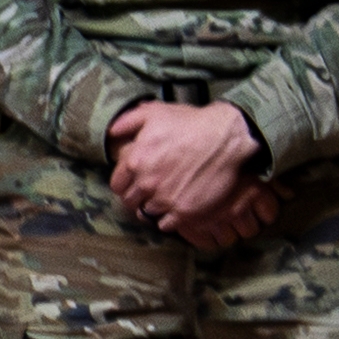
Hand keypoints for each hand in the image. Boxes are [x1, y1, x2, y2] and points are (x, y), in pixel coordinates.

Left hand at [108, 102, 270, 251]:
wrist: (227, 139)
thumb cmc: (192, 123)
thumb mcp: (155, 113)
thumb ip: (127, 122)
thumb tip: (112, 133)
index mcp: (135, 160)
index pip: (117, 184)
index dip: (125, 183)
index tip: (134, 182)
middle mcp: (147, 183)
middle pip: (130, 201)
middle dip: (137, 196)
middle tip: (150, 191)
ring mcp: (165, 199)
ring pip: (147, 214)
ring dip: (153, 208)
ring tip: (164, 200)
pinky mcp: (184, 212)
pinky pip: (166, 225)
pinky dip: (169, 219)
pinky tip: (175, 209)